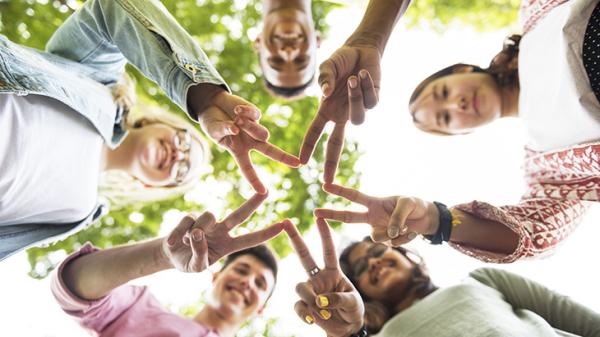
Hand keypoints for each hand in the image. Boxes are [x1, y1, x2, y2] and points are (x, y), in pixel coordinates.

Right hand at [162, 193, 286, 272]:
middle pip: (240, 215)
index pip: (250, 239)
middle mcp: (221, 230)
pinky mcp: (190, 217)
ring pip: (208, 217)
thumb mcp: (196, 266)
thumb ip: (200, 253)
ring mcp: (206, 222)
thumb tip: (197, 233)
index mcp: (228, 245)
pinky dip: (178, 235)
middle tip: (267, 192)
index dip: (266, 233)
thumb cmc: (189, 261)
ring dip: (196, 232)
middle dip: (253, 203)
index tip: (283, 225)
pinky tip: (173, 243)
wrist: (170, 255)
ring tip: (186, 243)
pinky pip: (187, 222)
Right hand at [196, 90, 300, 193]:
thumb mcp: (213, 130)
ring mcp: (254, 128)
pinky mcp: (255, 113)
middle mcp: (250, 141)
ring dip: (250, 128)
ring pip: (262, 133)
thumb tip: (236, 128)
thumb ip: (223, 130)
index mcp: (239, 151)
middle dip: (284, 157)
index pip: (247, 169)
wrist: (213, 105)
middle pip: (270, 151)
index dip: (255, 180)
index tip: (263, 192)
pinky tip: (237, 110)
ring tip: (237, 120)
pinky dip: (246, 112)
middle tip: (297, 164)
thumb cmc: (212, 123)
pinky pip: (256, 115)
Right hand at [284, 218, 363, 336]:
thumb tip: (320, 301)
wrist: (346, 328)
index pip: (328, 250)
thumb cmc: (353, 310)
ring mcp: (310, 290)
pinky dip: (305, 314)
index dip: (324, 234)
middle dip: (295, 238)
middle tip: (286, 222)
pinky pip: (298, 306)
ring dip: (310, 299)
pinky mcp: (305, 305)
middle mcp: (319, 277)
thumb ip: (339, 299)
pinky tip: (313, 320)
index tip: (319, 218)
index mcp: (334, 271)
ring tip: (323, 312)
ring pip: (300, 287)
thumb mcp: (353, 303)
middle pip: (304, 255)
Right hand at [300, 45, 380, 182]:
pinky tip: (363, 73)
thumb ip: (324, 80)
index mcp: (326, 110)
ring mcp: (358, 110)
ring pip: (358, 119)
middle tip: (328, 181)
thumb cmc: (340, 60)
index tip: (301, 163)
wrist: (361, 49)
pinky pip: (371, 102)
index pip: (315, 132)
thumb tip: (326, 94)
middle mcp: (341, 114)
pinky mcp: (374, 101)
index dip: (308, 147)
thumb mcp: (326, 67)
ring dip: (355, 98)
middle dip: (331, 163)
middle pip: (335, 144)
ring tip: (353, 78)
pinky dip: (366, 86)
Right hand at [315, 184, 437, 245]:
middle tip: (316, 212)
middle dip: (332, 214)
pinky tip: (411, 232)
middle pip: (348, 217)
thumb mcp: (408, 204)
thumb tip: (388, 234)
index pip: (354, 196)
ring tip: (407, 226)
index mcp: (375, 203)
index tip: (325, 185)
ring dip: (394, 233)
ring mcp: (379, 229)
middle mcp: (373, 217)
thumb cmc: (416, 205)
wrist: (427, 219)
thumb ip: (395, 218)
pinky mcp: (388, 240)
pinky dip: (404, 238)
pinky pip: (392, 243)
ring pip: (377, 237)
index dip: (340, 191)